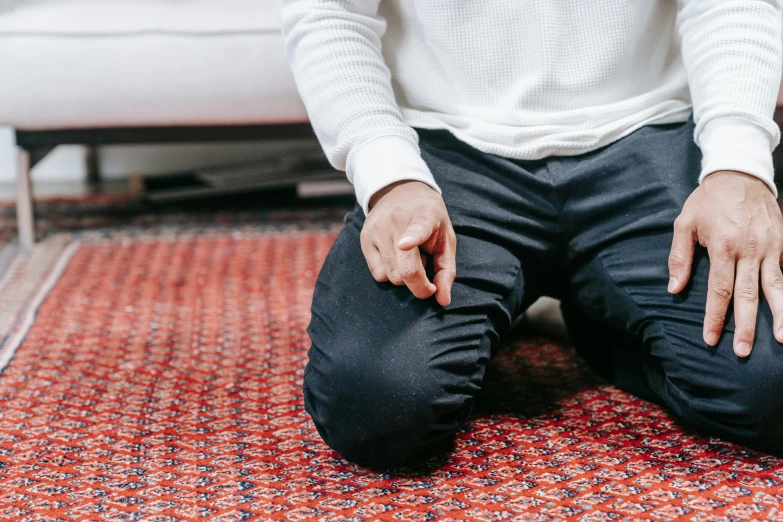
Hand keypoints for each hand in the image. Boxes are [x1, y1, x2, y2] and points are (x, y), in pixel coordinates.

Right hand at [361, 180, 456, 305]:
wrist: (401, 190)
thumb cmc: (430, 220)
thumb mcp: (446, 239)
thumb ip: (446, 271)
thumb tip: (442, 301)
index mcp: (423, 216)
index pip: (416, 229)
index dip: (411, 238)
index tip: (404, 244)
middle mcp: (396, 222)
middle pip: (405, 270)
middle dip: (419, 284)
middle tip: (427, 271)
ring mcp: (377, 230)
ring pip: (391, 277)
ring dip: (404, 277)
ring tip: (410, 257)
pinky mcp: (364, 238)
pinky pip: (378, 275)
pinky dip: (390, 274)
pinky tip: (396, 257)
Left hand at [668, 171, 782, 356]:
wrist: (741, 174)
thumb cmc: (708, 201)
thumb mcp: (684, 223)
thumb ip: (679, 257)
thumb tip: (674, 288)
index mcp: (723, 246)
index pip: (719, 290)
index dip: (715, 316)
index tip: (711, 339)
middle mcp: (750, 249)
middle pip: (748, 294)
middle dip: (745, 326)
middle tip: (742, 352)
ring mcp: (771, 246)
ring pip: (776, 286)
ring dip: (779, 315)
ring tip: (781, 339)